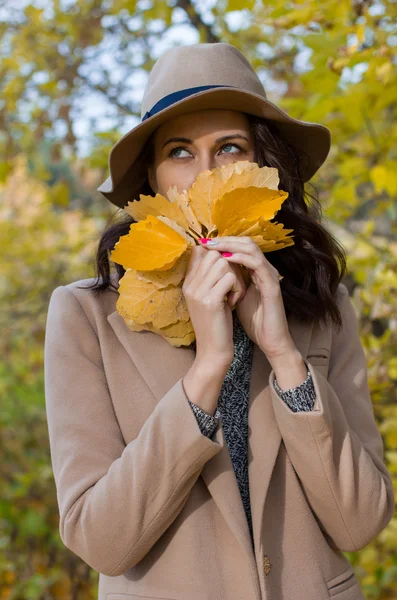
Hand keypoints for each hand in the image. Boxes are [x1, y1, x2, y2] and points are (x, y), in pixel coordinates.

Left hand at [198, 236, 296, 361]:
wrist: (270, 340)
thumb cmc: (254, 321)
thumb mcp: (235, 297)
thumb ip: (227, 283)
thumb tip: (208, 273)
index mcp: (255, 271)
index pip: (240, 247)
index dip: (223, 243)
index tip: (203, 243)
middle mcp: (263, 270)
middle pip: (246, 243)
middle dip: (225, 240)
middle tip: (206, 240)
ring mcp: (270, 276)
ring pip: (252, 249)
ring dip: (231, 245)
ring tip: (214, 246)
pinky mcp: (273, 285)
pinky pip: (258, 265)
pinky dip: (242, 259)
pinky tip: (227, 259)